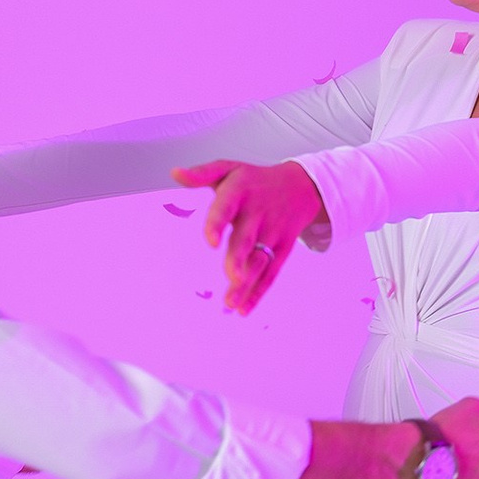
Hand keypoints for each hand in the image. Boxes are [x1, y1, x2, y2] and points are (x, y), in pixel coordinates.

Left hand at [172, 159, 327, 314]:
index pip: (227, 208)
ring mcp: (273, 232)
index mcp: (240, 192)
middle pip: (247, 240)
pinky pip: (272, 272)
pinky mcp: (283, 248)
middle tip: (232, 277)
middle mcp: (258, 213)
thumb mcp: (230, 168)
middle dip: (239, 260)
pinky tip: (244, 309)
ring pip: (259, 261)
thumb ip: (202, 173)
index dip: (218, 224)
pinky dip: (259, 292)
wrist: (302, 185)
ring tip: (231, 304)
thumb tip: (175, 173)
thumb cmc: (255, 179)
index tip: (210, 242)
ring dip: (247, 284)